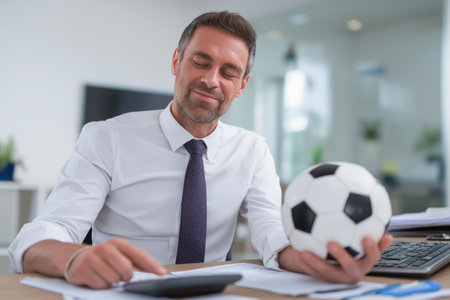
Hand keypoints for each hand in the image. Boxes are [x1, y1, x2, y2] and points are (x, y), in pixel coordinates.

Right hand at [66, 238, 166, 288]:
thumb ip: (135, 261)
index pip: (138, 254)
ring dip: (111, 281)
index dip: (151, 264)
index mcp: (117, 243)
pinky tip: (96, 278)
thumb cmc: (101, 257)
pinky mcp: (82, 270)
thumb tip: (155, 271)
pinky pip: (101, 285)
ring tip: (105, 274)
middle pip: (126, 269)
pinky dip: (101, 286)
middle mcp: (105, 248)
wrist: (74, 257)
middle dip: (125, 276)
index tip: (162, 273)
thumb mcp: (117, 253)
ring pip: (113, 279)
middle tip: (119, 275)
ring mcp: (93, 258)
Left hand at [278, 234, 392, 283]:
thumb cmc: (352, 246)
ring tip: (304, 252)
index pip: (372, 257)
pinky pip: (313, 272)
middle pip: (349, 266)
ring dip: (315, 262)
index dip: (371, 249)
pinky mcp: (325, 279)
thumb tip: (377, 207)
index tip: (366, 237)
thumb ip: (370, 228)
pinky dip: (304, 264)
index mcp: (365, 261)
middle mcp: (353, 271)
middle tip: (331, 243)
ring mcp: (338, 277)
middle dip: (341, 256)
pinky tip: (297, 253)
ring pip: (327, 272)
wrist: (338, 265)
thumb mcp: (362, 240)